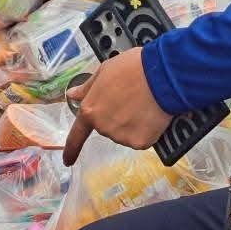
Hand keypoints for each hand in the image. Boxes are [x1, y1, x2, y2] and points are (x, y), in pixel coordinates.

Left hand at [63, 48, 171, 165]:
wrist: (162, 75)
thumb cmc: (133, 69)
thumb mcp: (104, 71)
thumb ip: (88, 88)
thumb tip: (72, 95)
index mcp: (91, 110)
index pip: (77, 135)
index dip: (71, 149)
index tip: (67, 160)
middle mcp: (104, 127)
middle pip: (108, 127)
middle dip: (117, 116)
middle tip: (130, 99)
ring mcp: (122, 137)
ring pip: (125, 133)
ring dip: (132, 123)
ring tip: (143, 104)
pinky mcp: (141, 142)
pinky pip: (142, 138)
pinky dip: (147, 130)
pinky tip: (151, 115)